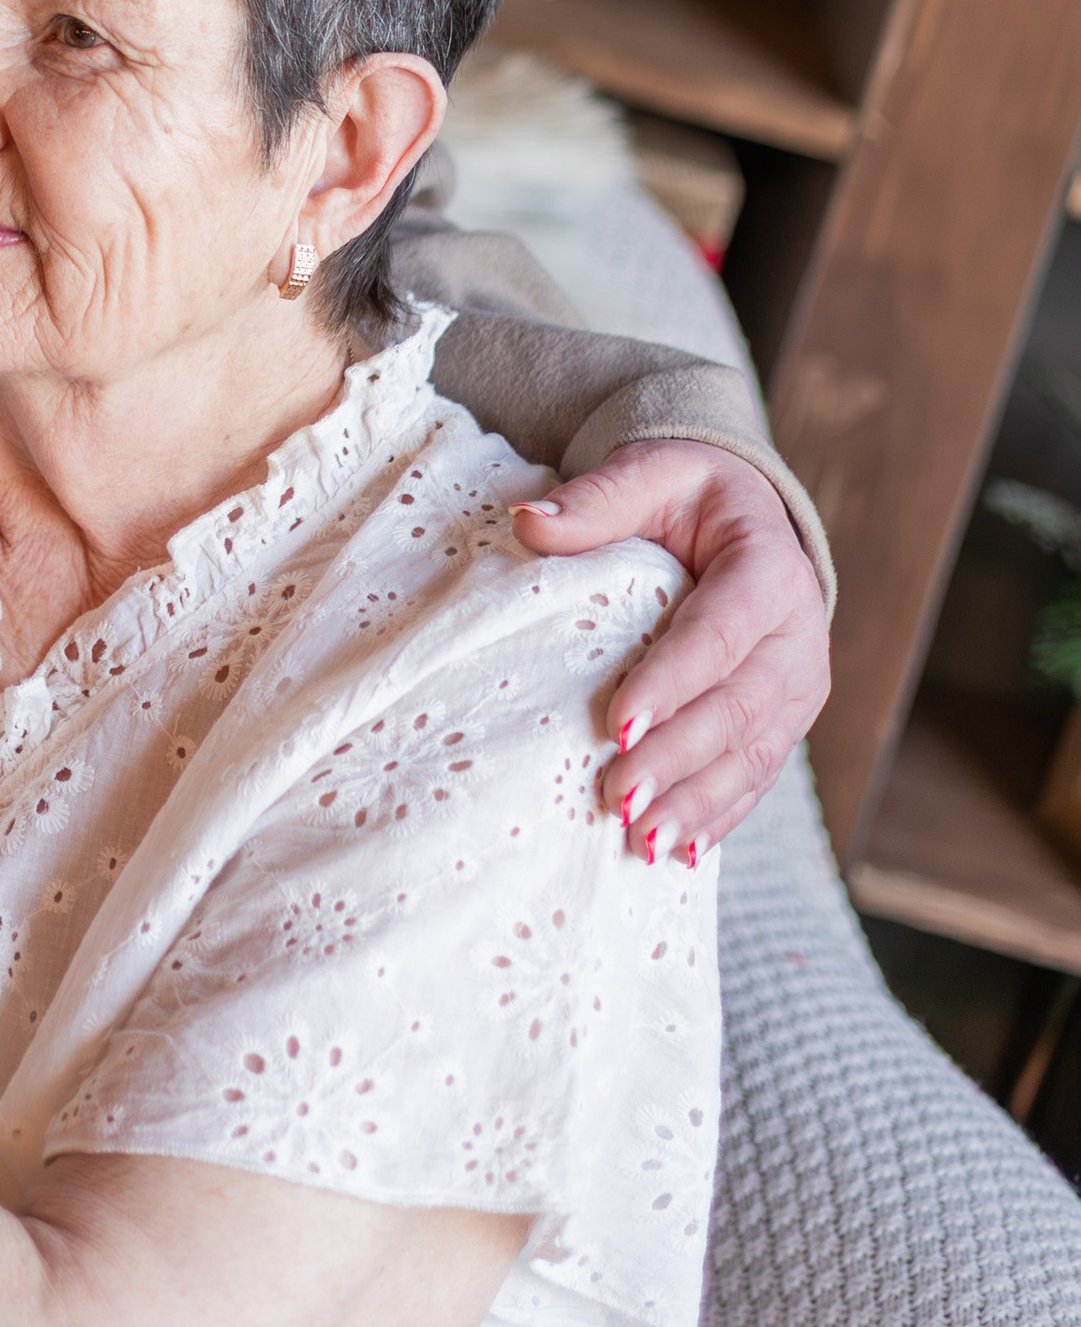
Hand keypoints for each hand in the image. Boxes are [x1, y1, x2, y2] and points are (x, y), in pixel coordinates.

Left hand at [514, 440, 827, 858]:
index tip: (615, 724)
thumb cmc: (686, 495)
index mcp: (770, 570)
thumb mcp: (648, 476)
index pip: (720, 635)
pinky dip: (719, 816)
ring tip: (642, 839)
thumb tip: (527, 523)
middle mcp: (799, 636)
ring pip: (754, 755)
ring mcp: (798, 687)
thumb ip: (596, 501)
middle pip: (740, 708)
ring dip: (698, 802)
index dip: (672, 683)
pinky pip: (756, 776)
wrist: (745, 517)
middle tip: (617, 795)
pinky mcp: (785, 722)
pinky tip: (679, 850)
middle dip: (678, 759)